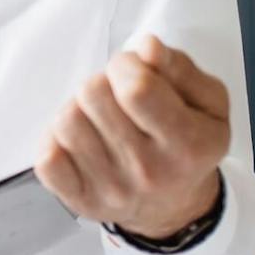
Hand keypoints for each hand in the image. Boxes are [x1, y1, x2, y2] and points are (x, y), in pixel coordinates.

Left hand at [34, 34, 228, 238]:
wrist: (175, 207)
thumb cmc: (189, 145)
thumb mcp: (208, 102)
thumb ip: (179, 68)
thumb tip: (146, 48)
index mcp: (187, 144)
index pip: (136, 89)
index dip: (125, 65)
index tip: (130, 69)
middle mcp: (149, 172)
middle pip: (93, 95)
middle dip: (101, 83)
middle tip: (116, 97)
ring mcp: (112, 191)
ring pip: (65, 121)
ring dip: (78, 109)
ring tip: (99, 118)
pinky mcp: (80, 201)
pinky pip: (46, 159)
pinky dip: (56, 142)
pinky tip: (81, 142)